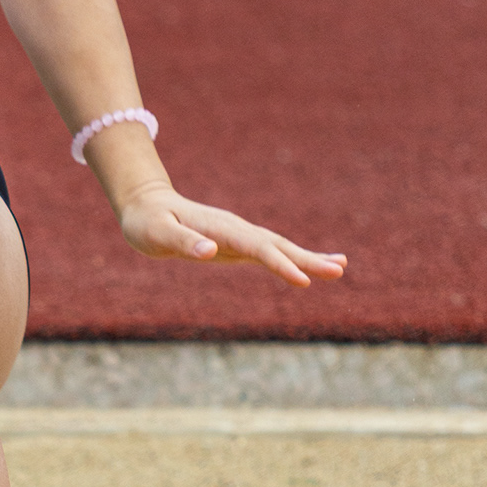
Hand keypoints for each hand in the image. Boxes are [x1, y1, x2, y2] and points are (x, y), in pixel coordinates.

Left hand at [120, 184, 346, 288]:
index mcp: (222, 229)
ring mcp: (240, 237)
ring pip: (280, 248)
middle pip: (278, 246)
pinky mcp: (237, 245)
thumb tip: (210, 252)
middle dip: (308, 259)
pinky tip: (309, 269)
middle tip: (339, 271)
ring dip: (308, 258)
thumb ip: (184, 242)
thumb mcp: (158, 233)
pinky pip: (270, 253)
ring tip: (340, 268)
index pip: (258, 249)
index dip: (281, 264)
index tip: (303, 280)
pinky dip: (292, 260)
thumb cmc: (148, 222)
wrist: (146, 205)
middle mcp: (237, 230)